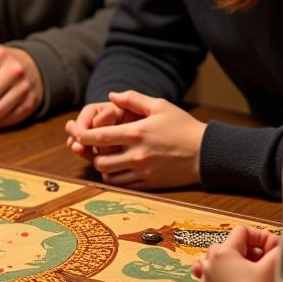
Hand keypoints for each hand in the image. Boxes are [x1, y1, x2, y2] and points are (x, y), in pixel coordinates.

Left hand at [66, 90, 205, 188]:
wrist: (206, 153)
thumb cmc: (183, 126)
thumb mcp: (160, 106)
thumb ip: (133, 99)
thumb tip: (111, 95)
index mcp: (137, 133)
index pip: (99, 136)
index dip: (82, 135)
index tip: (76, 133)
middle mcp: (137, 155)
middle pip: (99, 160)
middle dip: (93, 154)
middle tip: (96, 148)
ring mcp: (143, 172)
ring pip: (108, 176)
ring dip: (104, 167)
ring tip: (108, 158)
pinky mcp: (149, 185)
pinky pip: (123, 186)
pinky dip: (116, 178)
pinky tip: (120, 169)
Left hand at [193, 224, 279, 281]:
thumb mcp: (274, 266)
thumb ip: (277, 250)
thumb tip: (278, 246)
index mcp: (223, 253)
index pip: (241, 232)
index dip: (259, 237)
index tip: (271, 249)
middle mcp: (209, 265)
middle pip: (227, 247)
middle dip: (245, 252)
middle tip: (261, 263)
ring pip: (216, 265)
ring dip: (231, 267)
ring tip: (249, 275)